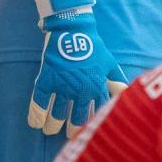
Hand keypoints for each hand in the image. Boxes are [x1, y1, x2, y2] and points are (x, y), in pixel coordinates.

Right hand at [29, 9, 127, 137]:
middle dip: (73, 129)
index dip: (92, 124)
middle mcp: (80, 91)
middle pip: (76, 119)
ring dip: (53, 125)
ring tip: (50, 130)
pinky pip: (40, 103)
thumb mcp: (109, 63)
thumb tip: (125, 97)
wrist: (72, 28)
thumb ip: (117, 82)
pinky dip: (36, 115)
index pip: (97, 114)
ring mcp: (63, 86)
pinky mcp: (47, 80)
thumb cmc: (93, 45)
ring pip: (57, 115)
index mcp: (97, 88)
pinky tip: (35, 123)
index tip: (89, 131)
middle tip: (69, 134)